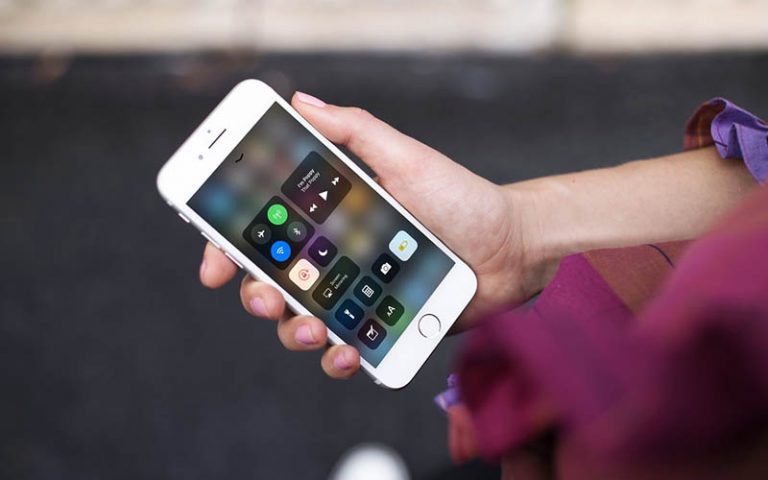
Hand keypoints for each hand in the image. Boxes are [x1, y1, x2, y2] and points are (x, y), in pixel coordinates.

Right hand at [200, 91, 537, 378]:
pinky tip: (346, 350)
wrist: (510, 249)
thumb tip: (301, 102)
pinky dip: (335, 356)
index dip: (229, 244)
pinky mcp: (379, 328)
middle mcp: (334, 257)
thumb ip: (354, 131)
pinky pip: (342, 350)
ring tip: (315, 326)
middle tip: (265, 294)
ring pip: (298, 322)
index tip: (215, 260)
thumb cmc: (461, 199)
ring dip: (293, 329)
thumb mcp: (405, 158)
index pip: (267, 230)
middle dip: (254, 292)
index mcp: (331, 217)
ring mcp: (354, 296)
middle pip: (270, 280)